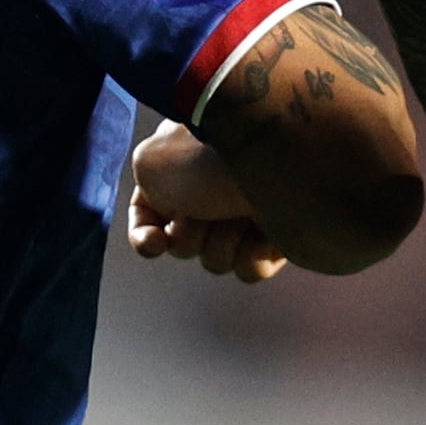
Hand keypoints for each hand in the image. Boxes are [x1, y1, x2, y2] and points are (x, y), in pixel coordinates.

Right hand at [124, 122, 288, 282]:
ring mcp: (246, 206)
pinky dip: (253, 255)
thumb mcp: (152, 162)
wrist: (280, 160)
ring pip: (216, 258)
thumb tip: (176, 206)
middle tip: (205, 210)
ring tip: (242, 213)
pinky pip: (249, 267)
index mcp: (183, 157)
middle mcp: (213, 181)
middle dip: (190, 235)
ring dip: (222, 243)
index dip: (145, 234)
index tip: (156, 243)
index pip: (149, 209)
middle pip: (183, 242)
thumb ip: (147, 184)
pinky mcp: (279, 228)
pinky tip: (265, 230)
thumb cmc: (210, 159)